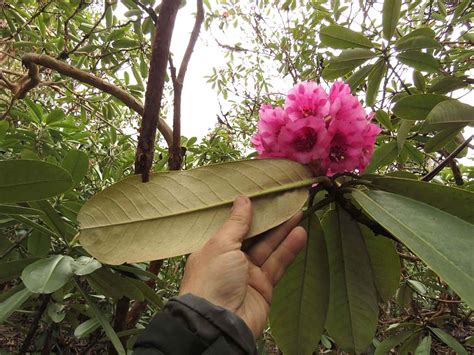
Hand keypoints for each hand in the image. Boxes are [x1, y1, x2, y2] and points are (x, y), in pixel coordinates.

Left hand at [179, 195, 306, 337]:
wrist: (220, 324)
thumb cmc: (213, 279)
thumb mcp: (221, 244)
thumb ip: (236, 222)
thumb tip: (242, 198)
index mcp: (214, 248)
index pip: (233, 225)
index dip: (248, 212)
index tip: (263, 196)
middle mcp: (230, 259)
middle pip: (254, 235)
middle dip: (270, 220)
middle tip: (287, 202)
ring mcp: (247, 274)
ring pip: (268, 248)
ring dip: (283, 232)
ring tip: (299, 212)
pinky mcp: (263, 287)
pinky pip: (277, 264)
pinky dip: (288, 250)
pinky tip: (300, 235)